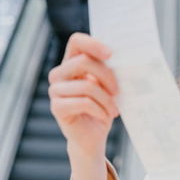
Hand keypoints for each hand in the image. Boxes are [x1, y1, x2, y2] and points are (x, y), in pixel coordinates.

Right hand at [48, 33, 119, 157]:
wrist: (92, 137)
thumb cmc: (102, 108)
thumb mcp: (108, 86)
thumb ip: (108, 70)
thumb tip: (124, 57)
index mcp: (71, 63)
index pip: (76, 41)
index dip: (93, 44)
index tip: (111, 54)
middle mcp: (59, 74)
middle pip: (83, 62)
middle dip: (106, 76)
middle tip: (118, 91)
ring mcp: (55, 90)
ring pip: (87, 85)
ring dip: (106, 99)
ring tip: (113, 110)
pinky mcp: (57, 107)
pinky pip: (84, 102)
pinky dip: (100, 110)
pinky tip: (104, 116)